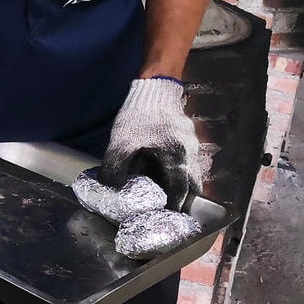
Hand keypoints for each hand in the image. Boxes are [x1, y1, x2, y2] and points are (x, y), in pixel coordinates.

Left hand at [99, 78, 201, 209]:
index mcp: (178, 160)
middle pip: (193, 185)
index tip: (164, 217)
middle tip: (167, 206)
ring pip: (191, 172)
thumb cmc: (140, 116)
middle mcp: (191, 154)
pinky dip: (178, 169)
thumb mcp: (122, 144)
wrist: (154, 86)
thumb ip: (115, 168)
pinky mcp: (187, 135)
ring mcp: (192, 144)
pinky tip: (160, 167)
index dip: (173, 207)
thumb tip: (111, 188)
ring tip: (161, 189)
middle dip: (182, 198)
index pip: (181, 193)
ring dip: (180, 183)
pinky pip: (187, 159)